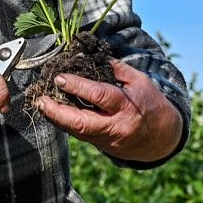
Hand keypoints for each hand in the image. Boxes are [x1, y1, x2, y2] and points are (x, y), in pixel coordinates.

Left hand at [37, 59, 181, 162]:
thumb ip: (116, 68)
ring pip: (77, 132)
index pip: (99, 96)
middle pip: (82, 123)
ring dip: (56, 118)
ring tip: (42, 104)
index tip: (59, 77)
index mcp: (127, 106)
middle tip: (41, 100)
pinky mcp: (102, 146)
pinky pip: (80, 135)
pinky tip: (54, 112)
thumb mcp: (140, 81)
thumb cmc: (150, 103)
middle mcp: (116, 125)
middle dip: (57, 112)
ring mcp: (108, 139)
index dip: (77, 86)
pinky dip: (65, 123)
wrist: (162, 138)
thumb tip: (91, 56)